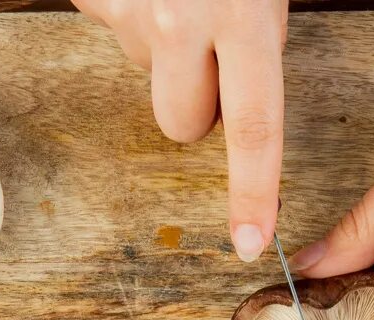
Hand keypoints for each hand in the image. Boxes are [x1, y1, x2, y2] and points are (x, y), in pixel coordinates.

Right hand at [74, 0, 288, 261]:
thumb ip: (257, 38)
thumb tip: (240, 98)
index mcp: (242, 16)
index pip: (253, 128)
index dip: (252, 192)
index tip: (250, 243)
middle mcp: (180, 21)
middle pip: (183, 125)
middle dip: (200, 104)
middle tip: (215, 48)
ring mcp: (129, 12)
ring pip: (150, 79)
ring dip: (168, 54)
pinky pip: (116, 33)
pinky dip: (133, 14)